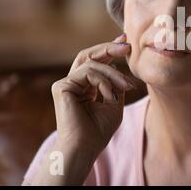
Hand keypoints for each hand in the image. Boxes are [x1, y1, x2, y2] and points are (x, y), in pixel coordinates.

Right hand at [51, 33, 135, 154]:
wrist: (85, 148)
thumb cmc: (99, 131)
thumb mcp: (114, 104)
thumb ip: (116, 85)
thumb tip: (119, 67)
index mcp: (84, 87)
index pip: (96, 62)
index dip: (110, 50)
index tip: (126, 42)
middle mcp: (72, 83)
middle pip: (89, 55)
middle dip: (109, 48)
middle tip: (127, 45)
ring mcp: (65, 84)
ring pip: (93, 64)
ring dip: (115, 74)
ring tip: (128, 86)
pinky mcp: (61, 86)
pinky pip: (89, 73)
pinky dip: (104, 82)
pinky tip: (110, 96)